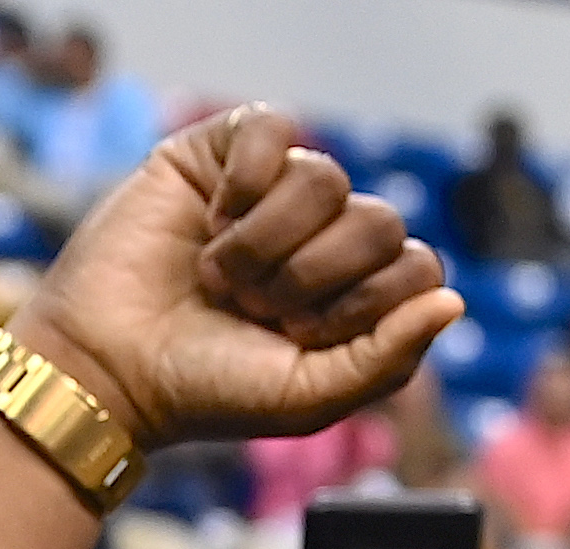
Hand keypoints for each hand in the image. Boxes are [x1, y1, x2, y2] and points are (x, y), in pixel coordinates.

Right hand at [13, 108, 461, 453]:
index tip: (306, 337)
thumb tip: (454, 300)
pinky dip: (243, 186)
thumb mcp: (312, 395)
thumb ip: (389, 356)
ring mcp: (277, 193)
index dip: (368, 303)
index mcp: (360, 297)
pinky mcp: (225, 152)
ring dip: (270, 241)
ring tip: (224, 277)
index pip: (419, 268)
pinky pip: (272, 132)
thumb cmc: (212, 388)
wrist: (115, 364)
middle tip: (260, 311)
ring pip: (324, 176)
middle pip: (380, 220)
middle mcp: (327, 241)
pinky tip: (210, 221)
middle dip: (317, 278)